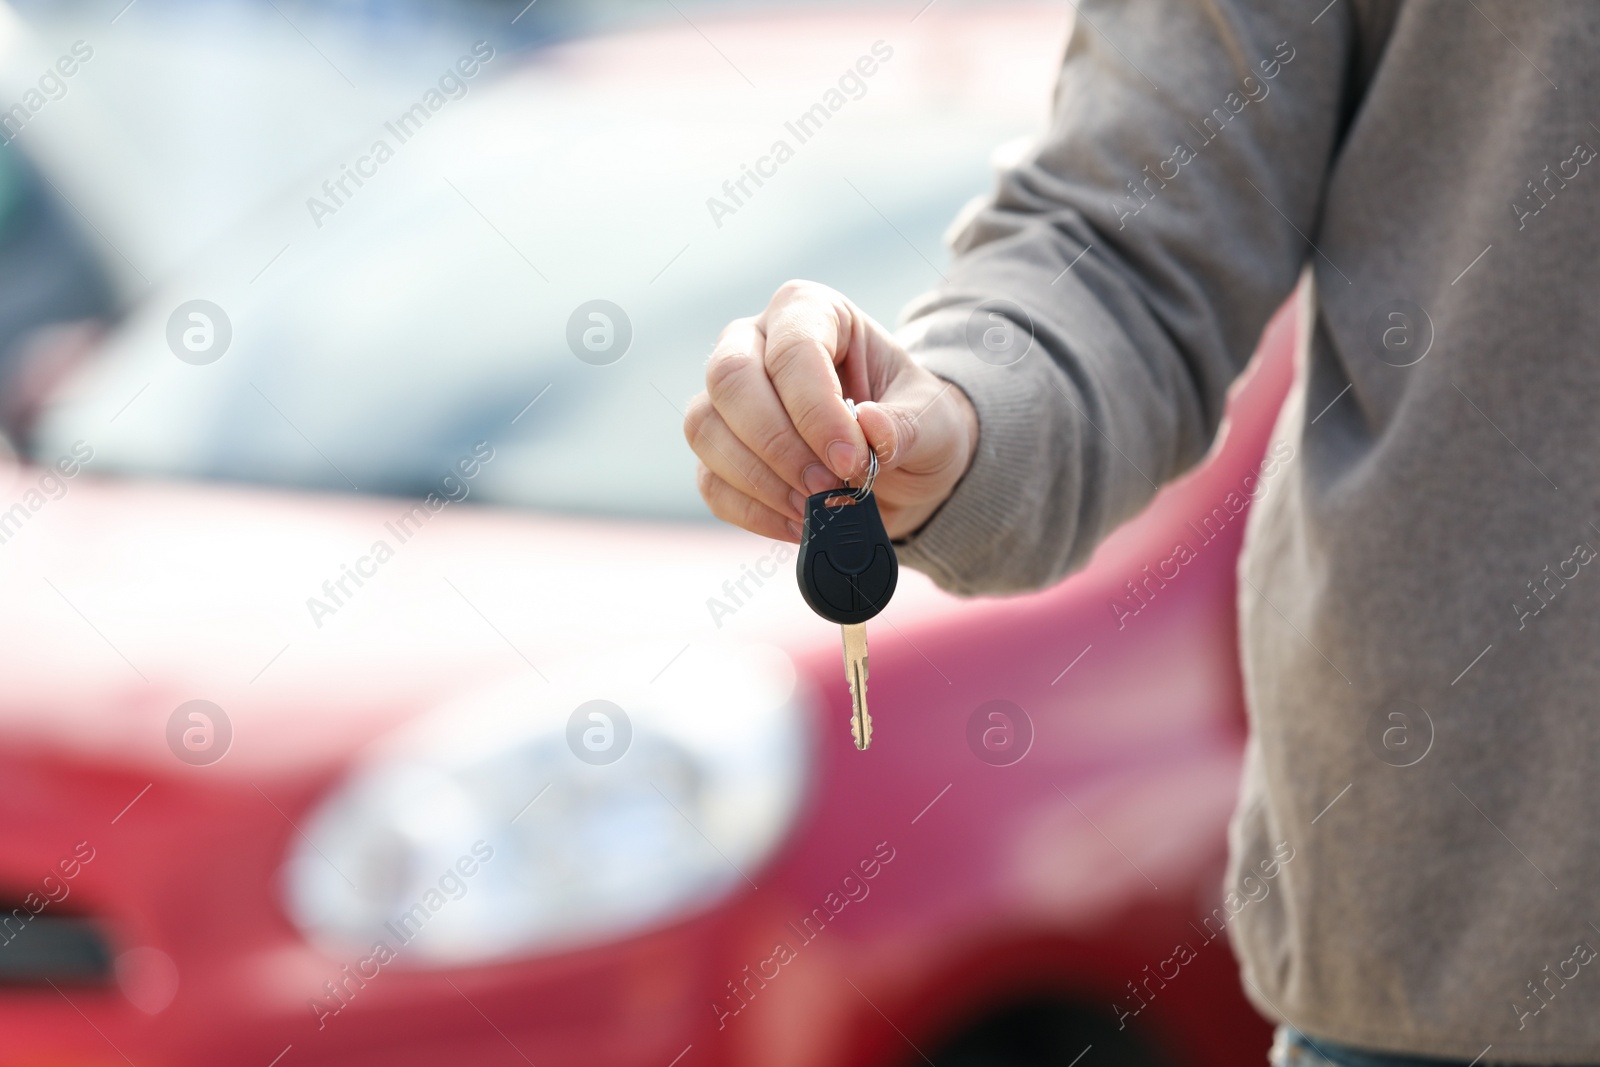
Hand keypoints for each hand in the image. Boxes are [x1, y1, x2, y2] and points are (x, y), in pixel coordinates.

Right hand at [685, 280, 978, 541]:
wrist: (900, 464)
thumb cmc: (912, 422)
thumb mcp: (933, 420)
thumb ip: (908, 424)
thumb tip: (870, 430)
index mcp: (811, 311)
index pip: (793, 348)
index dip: (815, 409)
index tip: (850, 460)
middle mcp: (754, 341)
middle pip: (729, 380)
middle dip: (778, 444)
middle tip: (827, 488)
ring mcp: (726, 396)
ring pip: (705, 428)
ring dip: (760, 480)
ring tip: (815, 509)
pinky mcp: (717, 449)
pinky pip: (709, 480)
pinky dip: (752, 511)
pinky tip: (797, 524)